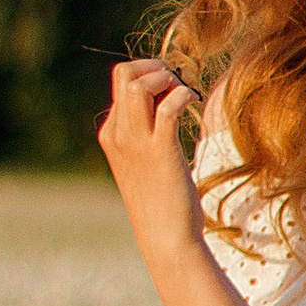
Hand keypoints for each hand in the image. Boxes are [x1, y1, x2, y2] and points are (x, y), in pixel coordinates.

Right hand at [96, 58, 202, 260]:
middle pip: (124, 74)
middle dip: (154, 67)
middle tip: (177, 83)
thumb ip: (148, 134)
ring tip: (184, 93)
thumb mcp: (147, 163)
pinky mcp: (160, 152)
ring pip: (137, 84)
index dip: (149, 75)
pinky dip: (182, 95)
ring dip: (166, 78)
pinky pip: (166, 106)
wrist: (166, 239)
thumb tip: (168, 105)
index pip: (121, 82)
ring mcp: (136, 143)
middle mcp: (118, 135)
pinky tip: (193, 103)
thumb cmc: (163, 202)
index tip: (173, 89)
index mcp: (112, 135)